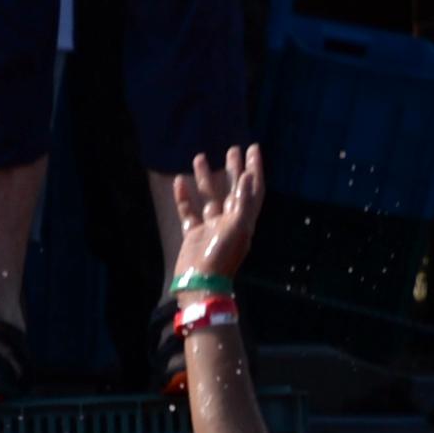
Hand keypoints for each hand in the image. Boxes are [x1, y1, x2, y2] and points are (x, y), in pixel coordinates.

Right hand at [169, 144, 263, 284]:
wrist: (200, 283)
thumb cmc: (221, 256)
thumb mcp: (237, 227)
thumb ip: (243, 201)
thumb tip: (248, 175)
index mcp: (244, 220)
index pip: (252, 189)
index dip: (255, 169)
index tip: (253, 149)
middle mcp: (229, 222)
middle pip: (233, 190)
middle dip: (233, 169)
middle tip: (232, 150)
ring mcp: (210, 228)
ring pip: (209, 197)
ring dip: (205, 178)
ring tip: (200, 157)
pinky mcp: (193, 235)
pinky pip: (188, 211)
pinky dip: (184, 197)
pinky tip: (179, 181)